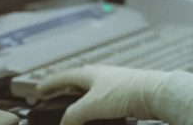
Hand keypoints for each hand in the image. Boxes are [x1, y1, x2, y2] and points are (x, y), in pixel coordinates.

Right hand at [37, 65, 165, 124]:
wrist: (154, 93)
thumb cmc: (124, 92)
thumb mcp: (91, 106)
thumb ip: (73, 115)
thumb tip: (65, 124)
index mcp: (89, 73)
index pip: (63, 77)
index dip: (49, 84)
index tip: (38, 90)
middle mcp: (100, 76)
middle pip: (76, 83)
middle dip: (64, 92)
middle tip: (53, 99)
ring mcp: (113, 85)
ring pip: (90, 93)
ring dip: (79, 102)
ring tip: (73, 112)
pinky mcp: (123, 95)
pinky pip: (102, 102)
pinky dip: (94, 109)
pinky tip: (95, 117)